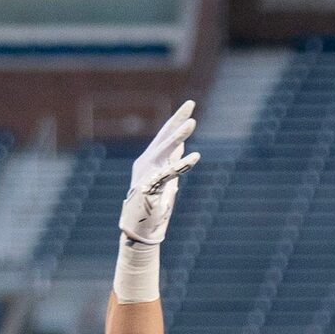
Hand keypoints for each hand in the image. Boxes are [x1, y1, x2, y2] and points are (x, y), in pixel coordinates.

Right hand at [120, 100, 198, 245]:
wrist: (139, 230)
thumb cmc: (153, 206)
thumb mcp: (166, 179)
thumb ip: (172, 161)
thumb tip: (181, 145)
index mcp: (150, 160)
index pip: (165, 135)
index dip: (176, 119)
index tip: (189, 105)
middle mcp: (146, 163)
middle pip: (163, 137)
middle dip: (177, 120)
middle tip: (190, 104)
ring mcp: (147, 174)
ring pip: (164, 151)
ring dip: (178, 136)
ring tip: (191, 123)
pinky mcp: (150, 188)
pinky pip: (168, 174)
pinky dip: (181, 165)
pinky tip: (195, 157)